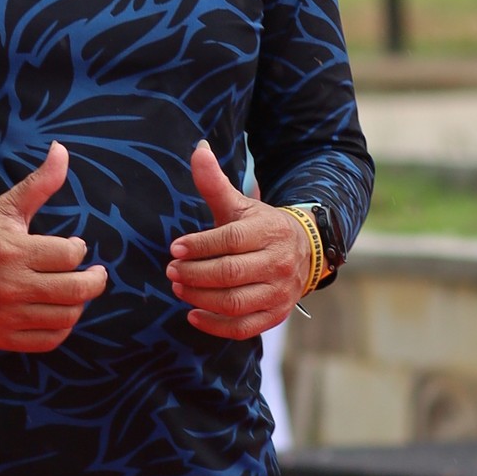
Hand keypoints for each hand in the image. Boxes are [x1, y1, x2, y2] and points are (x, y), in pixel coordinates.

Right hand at [0, 142, 107, 353]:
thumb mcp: (4, 207)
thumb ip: (38, 183)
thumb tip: (62, 150)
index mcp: (12, 251)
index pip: (70, 255)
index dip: (79, 249)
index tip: (74, 246)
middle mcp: (10, 286)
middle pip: (75, 290)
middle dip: (94, 280)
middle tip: (96, 274)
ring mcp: (6, 315)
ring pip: (66, 317)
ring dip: (79, 303)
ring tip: (76, 291)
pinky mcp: (2, 337)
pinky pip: (48, 340)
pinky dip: (62, 327)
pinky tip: (59, 311)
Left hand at [166, 142, 313, 342]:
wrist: (305, 252)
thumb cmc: (260, 227)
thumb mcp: (240, 205)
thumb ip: (215, 183)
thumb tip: (197, 148)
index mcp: (268, 232)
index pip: (230, 240)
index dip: (200, 246)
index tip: (175, 248)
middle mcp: (277, 263)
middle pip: (230, 273)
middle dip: (195, 273)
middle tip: (171, 270)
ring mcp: (278, 292)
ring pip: (235, 302)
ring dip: (201, 297)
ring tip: (178, 288)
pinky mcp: (274, 315)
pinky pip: (243, 327)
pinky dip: (216, 325)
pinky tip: (192, 315)